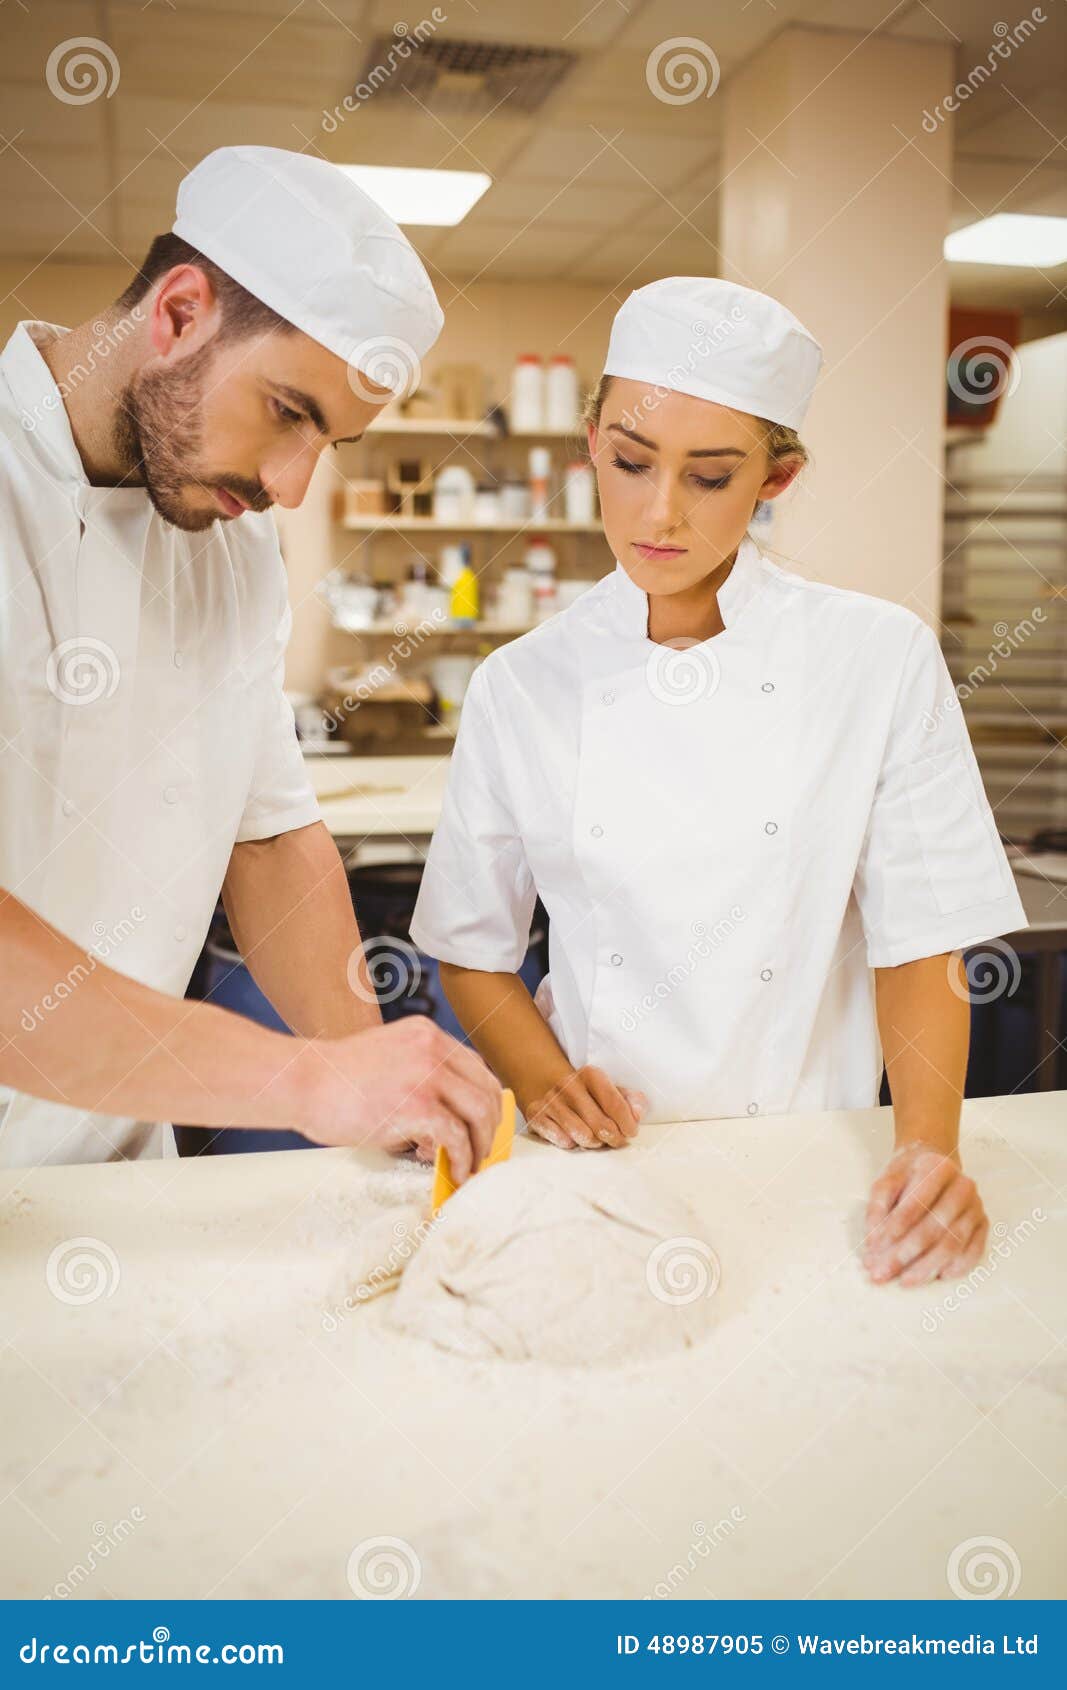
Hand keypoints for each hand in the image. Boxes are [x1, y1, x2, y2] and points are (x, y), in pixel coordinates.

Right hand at [300, 1017, 500, 1182]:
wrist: (302, 1081)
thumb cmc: (334, 1079)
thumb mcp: (386, 1058)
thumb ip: (418, 1076)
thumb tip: (443, 1125)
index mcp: (426, 1034)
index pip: (475, 1067)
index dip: (485, 1100)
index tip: (483, 1125)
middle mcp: (433, 1049)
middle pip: (486, 1089)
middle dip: (490, 1126)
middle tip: (483, 1150)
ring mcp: (427, 1076)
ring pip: (479, 1113)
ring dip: (480, 1146)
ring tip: (470, 1166)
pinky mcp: (418, 1106)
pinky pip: (456, 1137)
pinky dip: (461, 1159)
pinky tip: (455, 1172)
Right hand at [524, 1065, 646, 1150]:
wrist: (547, 1084)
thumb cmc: (587, 1094)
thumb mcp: (611, 1090)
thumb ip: (631, 1100)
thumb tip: (638, 1114)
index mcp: (591, 1075)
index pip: (615, 1104)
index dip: (627, 1123)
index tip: (631, 1132)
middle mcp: (569, 1085)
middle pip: (600, 1125)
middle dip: (613, 1137)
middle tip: (616, 1140)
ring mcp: (551, 1100)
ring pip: (582, 1136)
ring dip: (593, 1142)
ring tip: (596, 1139)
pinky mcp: (536, 1114)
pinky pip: (561, 1140)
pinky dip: (571, 1143)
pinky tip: (574, 1137)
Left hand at [864, 1142, 988, 1286]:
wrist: (936, 1167)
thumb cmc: (908, 1176)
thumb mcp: (886, 1181)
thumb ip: (877, 1206)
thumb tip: (874, 1241)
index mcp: (937, 1168)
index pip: (916, 1203)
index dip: (894, 1228)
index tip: (874, 1248)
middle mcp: (962, 1186)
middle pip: (934, 1228)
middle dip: (905, 1254)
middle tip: (882, 1272)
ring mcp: (975, 1206)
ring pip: (953, 1243)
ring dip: (927, 1266)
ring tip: (905, 1281)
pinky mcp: (983, 1224)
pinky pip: (974, 1250)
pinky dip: (957, 1267)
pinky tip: (938, 1277)